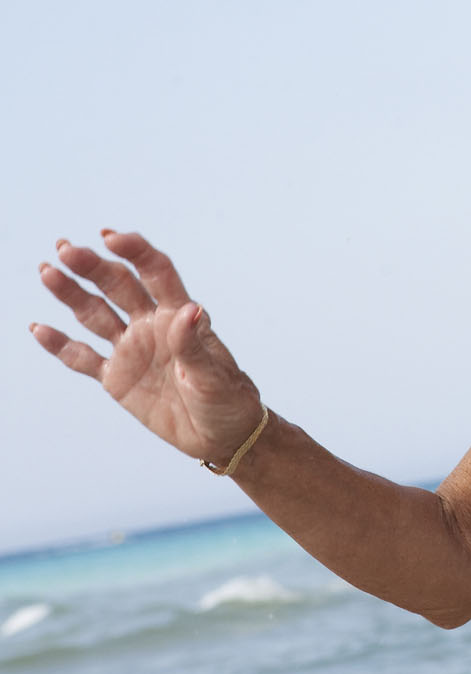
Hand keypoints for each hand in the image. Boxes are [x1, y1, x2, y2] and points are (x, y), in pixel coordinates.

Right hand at [30, 231, 263, 464]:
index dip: (135, 252)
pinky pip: (82, 358)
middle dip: (93, 266)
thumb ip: (195, 345)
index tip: (111, 237)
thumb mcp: (214, 375)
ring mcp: (132, 350)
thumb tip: (190, 309)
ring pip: (94, 314)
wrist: (221, 436)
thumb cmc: (228, 400)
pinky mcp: (117, 378)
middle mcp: (152, 326)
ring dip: (71, 293)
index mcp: (180, 317)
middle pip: (118, 286)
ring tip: (48, 271)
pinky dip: (60, 345)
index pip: (156, 272)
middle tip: (66, 248)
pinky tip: (37, 327)